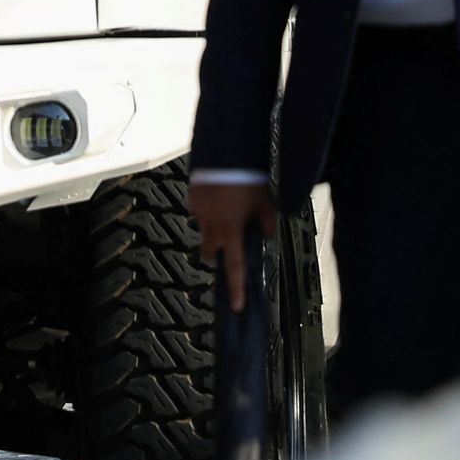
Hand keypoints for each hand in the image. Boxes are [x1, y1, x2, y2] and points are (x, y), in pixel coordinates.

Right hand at [190, 179, 278, 310]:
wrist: (225, 154)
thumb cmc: (247, 179)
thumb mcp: (267, 204)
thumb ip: (268, 224)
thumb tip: (267, 236)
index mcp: (231, 231)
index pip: (235, 267)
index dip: (236, 288)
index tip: (236, 305)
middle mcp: (211, 225)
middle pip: (210, 252)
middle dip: (218, 254)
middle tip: (229, 247)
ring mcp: (198, 212)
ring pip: (205, 230)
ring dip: (215, 228)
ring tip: (229, 210)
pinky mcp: (192, 198)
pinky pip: (201, 210)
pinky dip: (210, 209)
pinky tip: (220, 196)